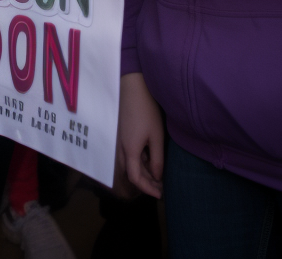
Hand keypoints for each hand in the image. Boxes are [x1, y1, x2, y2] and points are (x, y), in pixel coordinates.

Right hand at [116, 73, 163, 198]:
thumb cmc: (146, 110)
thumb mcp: (156, 136)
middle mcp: (121, 148)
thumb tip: (157, 177)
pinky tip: (150, 159)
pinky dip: (139, 161)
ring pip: (129, 164)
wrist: (131, 87)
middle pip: (131, 173)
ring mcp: (120, 140)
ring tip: (158, 174)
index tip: (160, 194)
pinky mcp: (121, 134)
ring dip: (142, 172)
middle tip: (161, 186)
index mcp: (130, 150)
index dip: (147, 189)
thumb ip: (157, 159)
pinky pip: (129, 154)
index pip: (135, 178)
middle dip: (146, 183)